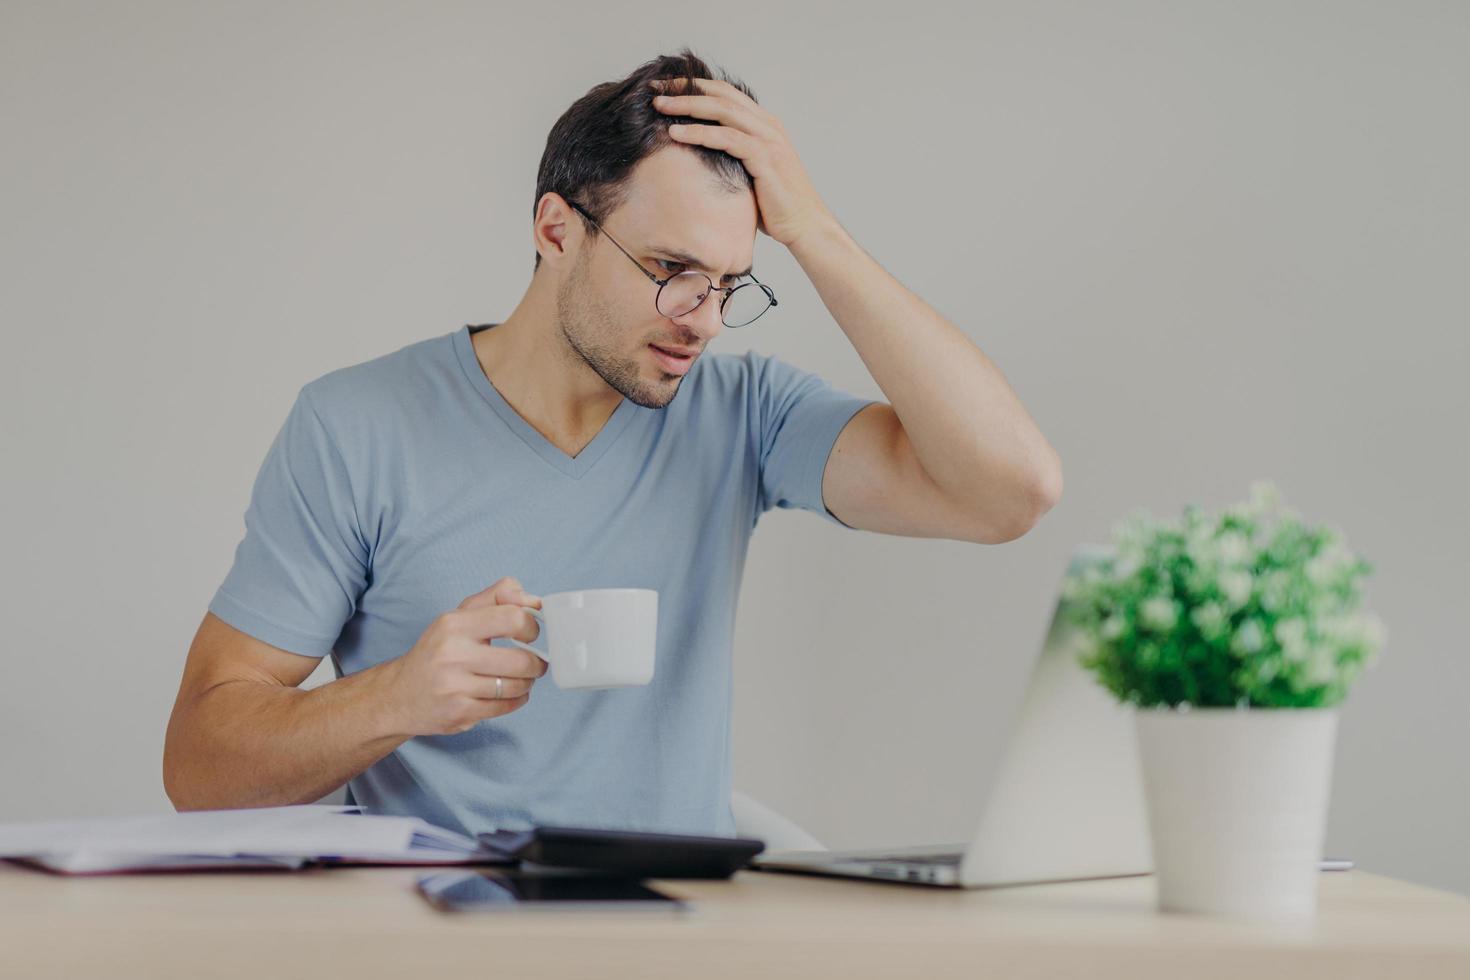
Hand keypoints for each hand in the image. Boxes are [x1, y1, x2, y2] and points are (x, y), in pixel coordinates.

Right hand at [385, 577, 545, 736]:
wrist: (399, 695)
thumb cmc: (438, 651)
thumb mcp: (460, 615)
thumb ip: (498, 597)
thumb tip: (534, 600)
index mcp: (454, 624)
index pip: (513, 619)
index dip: (531, 627)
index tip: (530, 635)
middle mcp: (452, 654)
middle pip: (521, 660)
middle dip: (536, 664)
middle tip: (534, 663)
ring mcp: (454, 686)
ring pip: (516, 686)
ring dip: (527, 683)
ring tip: (520, 678)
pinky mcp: (459, 713)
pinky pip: (506, 707)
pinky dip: (516, 700)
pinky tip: (509, 694)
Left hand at [650, 77, 833, 248]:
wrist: (804, 226)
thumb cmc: (775, 206)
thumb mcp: (750, 173)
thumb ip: (732, 157)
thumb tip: (700, 157)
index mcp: (764, 125)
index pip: (726, 94)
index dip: (695, 86)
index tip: (666, 88)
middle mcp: (768, 125)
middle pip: (721, 95)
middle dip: (685, 89)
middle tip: (656, 89)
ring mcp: (768, 140)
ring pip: (722, 110)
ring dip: (687, 106)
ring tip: (659, 106)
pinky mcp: (765, 158)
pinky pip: (726, 138)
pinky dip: (699, 132)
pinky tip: (676, 133)